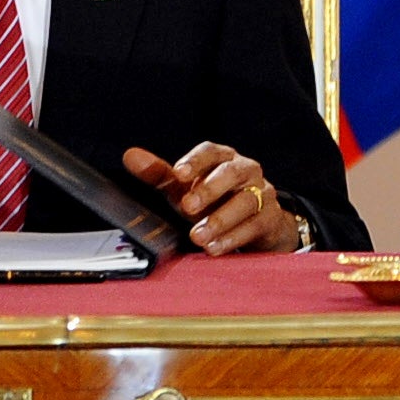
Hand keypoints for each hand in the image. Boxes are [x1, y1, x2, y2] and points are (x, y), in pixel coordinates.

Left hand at [125, 143, 301, 252]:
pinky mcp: (270, 217)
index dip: (195, 161)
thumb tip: (130, 155)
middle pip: (232, 173)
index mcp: (223, 158)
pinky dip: (233, 238)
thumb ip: (159, 174)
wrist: (255, 223)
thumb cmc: (214, 200)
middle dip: (209, 189)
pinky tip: (214, 248)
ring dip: (220, 220)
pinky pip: (254, 226)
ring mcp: (261, 193)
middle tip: (188, 207)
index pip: (210, 151)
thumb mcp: (185, 188)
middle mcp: (245, 171)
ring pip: (245, 202)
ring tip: (198, 237)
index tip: (178, 174)